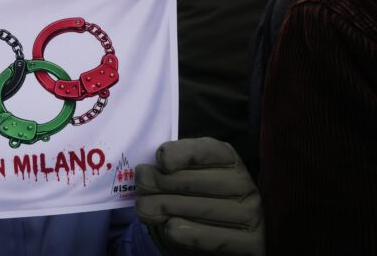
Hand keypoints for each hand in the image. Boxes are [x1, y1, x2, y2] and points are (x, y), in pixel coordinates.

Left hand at [135, 137, 263, 255]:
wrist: (208, 237)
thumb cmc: (189, 199)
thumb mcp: (180, 178)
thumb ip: (165, 172)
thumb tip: (145, 174)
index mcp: (227, 159)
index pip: (207, 150)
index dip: (183, 153)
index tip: (162, 161)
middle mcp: (244, 184)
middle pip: (198, 181)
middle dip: (162, 183)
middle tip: (141, 186)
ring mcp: (251, 214)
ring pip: (202, 209)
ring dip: (166, 208)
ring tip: (144, 208)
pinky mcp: (251, 243)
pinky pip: (214, 238)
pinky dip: (187, 233)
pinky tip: (170, 227)